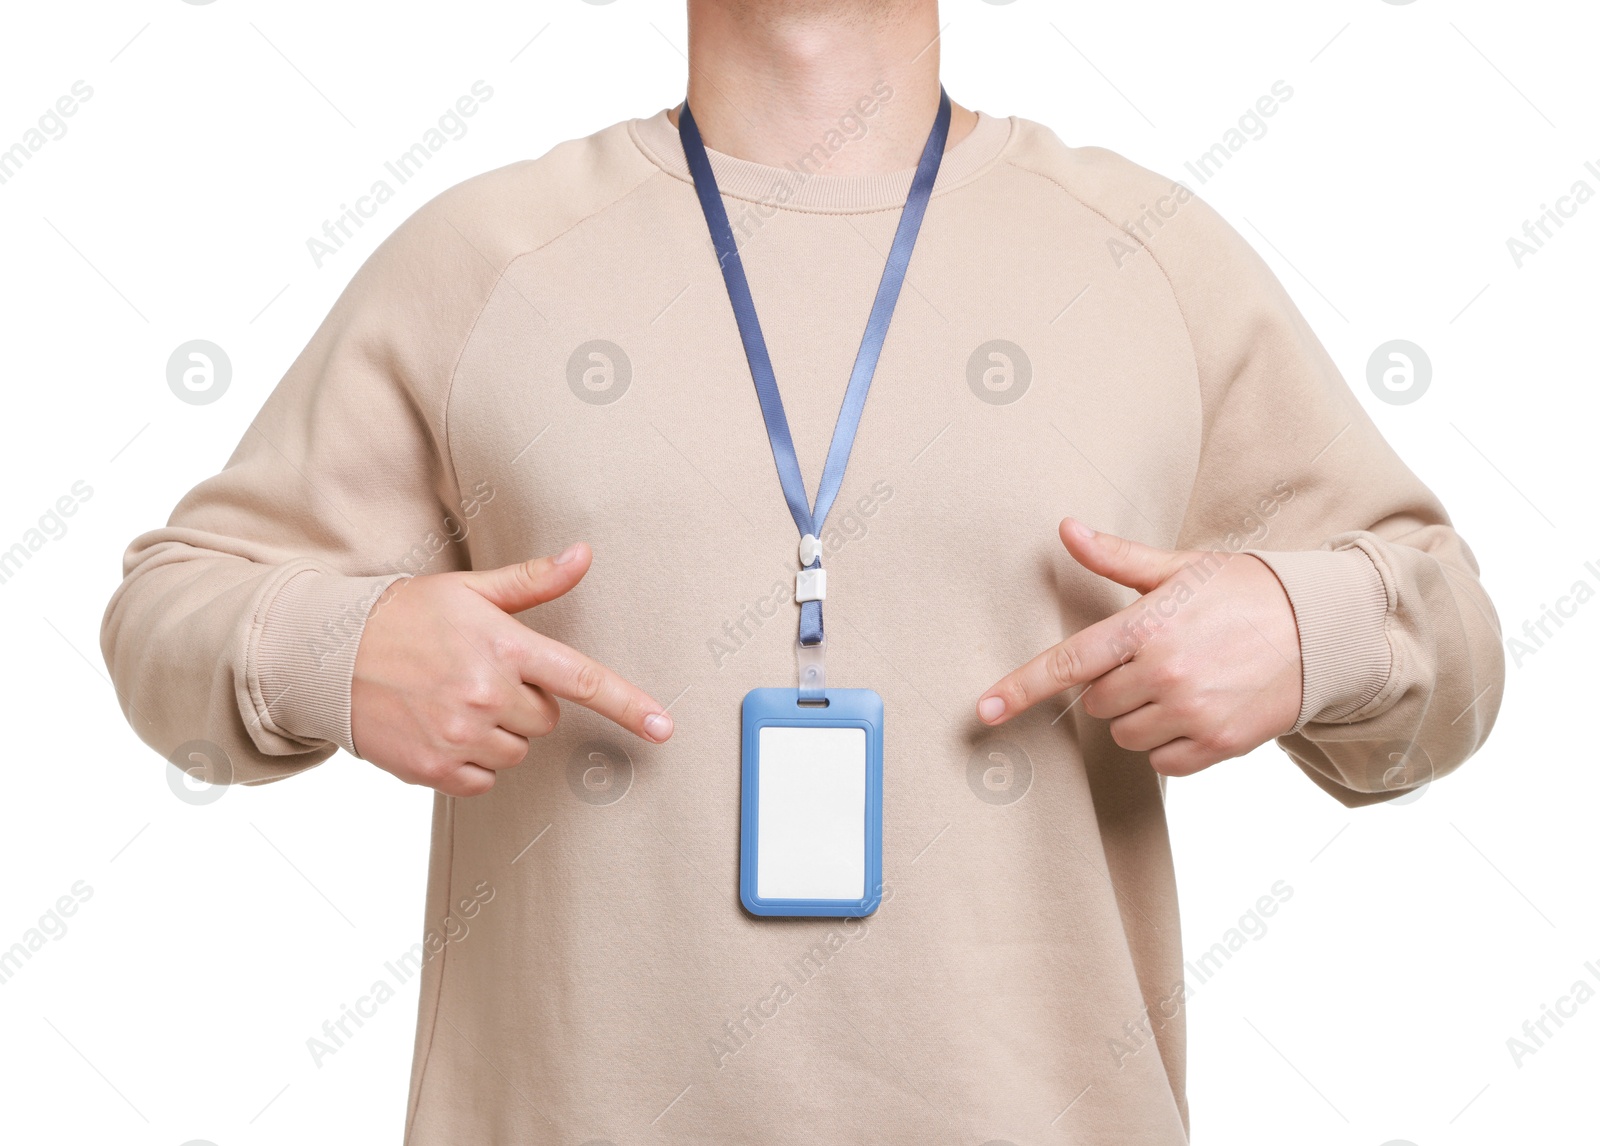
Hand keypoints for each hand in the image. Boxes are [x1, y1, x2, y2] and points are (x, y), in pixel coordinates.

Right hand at [351, 542, 671, 796]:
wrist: (328, 656)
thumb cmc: (405, 616)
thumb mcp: (470, 590)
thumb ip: (533, 581)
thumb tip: (583, 554)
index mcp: (504, 646)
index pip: (582, 680)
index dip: (629, 706)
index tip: (664, 728)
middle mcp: (488, 693)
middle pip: (546, 718)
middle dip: (523, 701)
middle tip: (477, 675)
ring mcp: (461, 735)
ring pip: (516, 750)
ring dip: (496, 732)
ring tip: (452, 700)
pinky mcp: (436, 769)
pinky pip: (484, 779)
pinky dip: (470, 762)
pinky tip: (440, 729)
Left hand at [976, 519, 1301, 775]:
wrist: (1322, 630)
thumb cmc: (1246, 592)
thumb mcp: (1181, 568)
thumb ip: (1117, 558)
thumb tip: (1067, 529)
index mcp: (1147, 627)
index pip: (1068, 664)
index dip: (1020, 690)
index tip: (984, 713)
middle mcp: (1165, 673)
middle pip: (1096, 702)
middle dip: (1114, 684)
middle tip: (1155, 659)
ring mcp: (1191, 712)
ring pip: (1125, 735)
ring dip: (1139, 716)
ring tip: (1182, 683)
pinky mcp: (1217, 744)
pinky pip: (1161, 761)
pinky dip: (1170, 743)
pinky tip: (1197, 710)